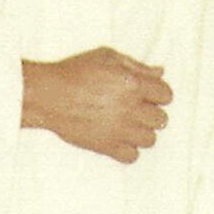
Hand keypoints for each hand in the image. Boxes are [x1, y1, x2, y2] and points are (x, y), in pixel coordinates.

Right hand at [22, 46, 171, 162]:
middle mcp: (131, 108)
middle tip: (136, 109)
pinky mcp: (106, 146)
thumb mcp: (106, 57)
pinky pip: (132, 156)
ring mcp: (120, 130)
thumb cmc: (74, 72)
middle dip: (152, 113)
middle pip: (161, 119)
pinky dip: (128, 150)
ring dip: (142, 132)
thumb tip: (159, 72)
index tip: (148, 94)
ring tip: (127, 125)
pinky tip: (118, 139)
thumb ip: (136, 65)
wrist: (47, 95)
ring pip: (150, 140)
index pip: (166, 95)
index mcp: (133, 84)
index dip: (158, 93)